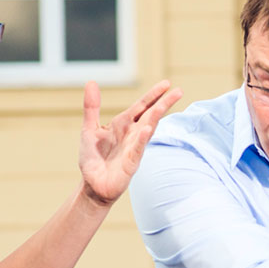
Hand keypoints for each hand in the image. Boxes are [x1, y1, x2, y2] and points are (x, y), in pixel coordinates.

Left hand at [80, 80, 182, 204]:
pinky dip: (142, 139)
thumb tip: (91, 82)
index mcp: (123, 124)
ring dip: (156, 117)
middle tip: (179, 91)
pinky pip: (138, 149)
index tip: (167, 84)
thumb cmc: (93, 158)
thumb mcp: (89, 128)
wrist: (92, 185)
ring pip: (148, 129)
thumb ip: (91, 107)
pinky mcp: (131, 163)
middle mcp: (132, 134)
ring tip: (164, 105)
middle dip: (164, 103)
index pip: (141, 106)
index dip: (153, 95)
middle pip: (150, 115)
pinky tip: (148, 129)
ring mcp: (133, 148)